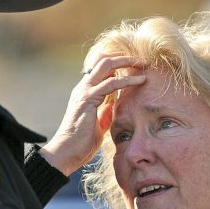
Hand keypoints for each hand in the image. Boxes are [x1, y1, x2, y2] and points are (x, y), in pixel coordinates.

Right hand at [40, 54, 144, 175]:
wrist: (66, 152)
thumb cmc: (82, 142)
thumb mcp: (99, 123)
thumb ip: (105, 110)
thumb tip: (115, 102)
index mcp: (86, 91)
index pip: (102, 68)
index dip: (118, 63)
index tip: (136, 65)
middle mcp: (83, 87)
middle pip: (103, 60)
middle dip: (124, 56)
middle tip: (141, 59)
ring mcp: (84, 91)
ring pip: (106, 65)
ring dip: (127, 62)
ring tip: (143, 64)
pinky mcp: (88, 99)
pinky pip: (110, 83)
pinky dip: (127, 80)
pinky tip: (140, 81)